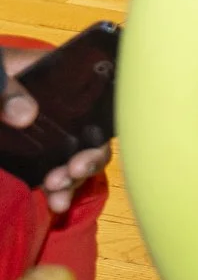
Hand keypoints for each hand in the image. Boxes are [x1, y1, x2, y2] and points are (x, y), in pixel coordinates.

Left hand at [0, 49, 107, 215]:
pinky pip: (57, 173)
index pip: (96, 88)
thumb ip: (5, 90)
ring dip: (76, 177)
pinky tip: (56, 202)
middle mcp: (61, 107)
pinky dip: (60, 190)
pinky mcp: (32, 158)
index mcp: (57, 77)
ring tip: (58, 193)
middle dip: (91, 155)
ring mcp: (48, 135)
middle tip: (75, 170)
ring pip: (79, 155)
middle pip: (93, 129)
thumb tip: (28, 115)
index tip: (95, 135)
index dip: (106, 110)